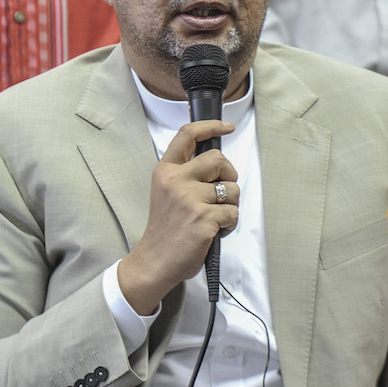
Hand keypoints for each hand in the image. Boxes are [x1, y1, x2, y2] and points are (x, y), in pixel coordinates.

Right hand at [118, 120, 238, 313]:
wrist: (155, 260)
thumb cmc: (165, 229)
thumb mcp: (165, 192)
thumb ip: (185, 174)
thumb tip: (217, 164)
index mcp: (165, 171)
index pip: (188, 135)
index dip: (211, 126)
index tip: (227, 127)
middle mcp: (176, 180)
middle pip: (219, 160)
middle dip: (229, 175)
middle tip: (221, 192)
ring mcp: (190, 199)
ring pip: (232, 189)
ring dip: (230, 205)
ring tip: (212, 217)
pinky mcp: (204, 218)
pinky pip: (233, 213)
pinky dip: (229, 224)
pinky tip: (213, 231)